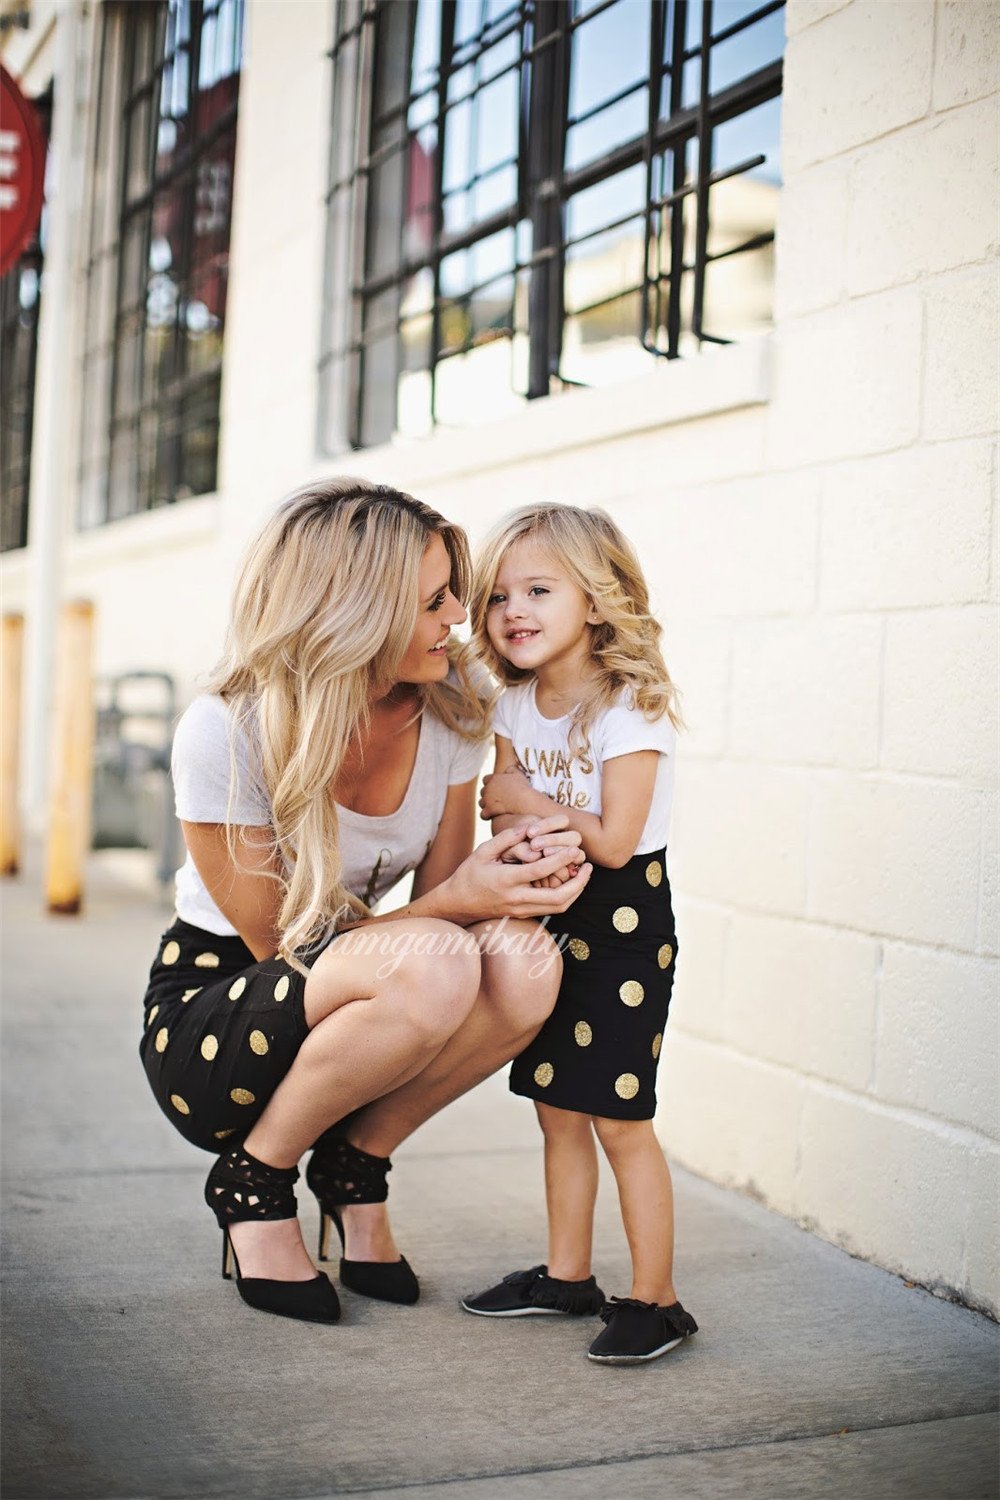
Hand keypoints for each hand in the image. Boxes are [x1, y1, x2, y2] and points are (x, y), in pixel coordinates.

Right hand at [443, 818, 591, 922]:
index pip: (540, 871)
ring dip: (576, 892)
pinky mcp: (524, 914)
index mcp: (506, 880)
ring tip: (584, 874)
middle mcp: (517, 898)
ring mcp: (522, 909)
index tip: (574, 849)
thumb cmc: (469, 874)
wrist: (458, 904)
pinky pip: (552, 909)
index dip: (560, 860)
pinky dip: (566, 897)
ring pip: (558, 907)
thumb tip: (528, 827)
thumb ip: (506, 839)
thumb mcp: (482, 852)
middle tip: (588, 866)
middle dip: (578, 883)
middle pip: (557, 897)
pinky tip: (571, 882)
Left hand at [479, 765, 541, 819]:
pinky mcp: (489, 810)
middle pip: (483, 791)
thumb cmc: (523, 788)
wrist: (524, 801)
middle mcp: (488, 788)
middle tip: (496, 800)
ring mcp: (487, 799)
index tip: (495, 788)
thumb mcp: (518, 774)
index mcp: (494, 778)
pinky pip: (483, 814)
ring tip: (494, 808)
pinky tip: (491, 816)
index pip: (485, 779)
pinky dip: (486, 815)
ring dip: (486, 805)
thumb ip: (511, 769)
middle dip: (488, 795)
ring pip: (481, 803)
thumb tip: (507, 769)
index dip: (489, 784)